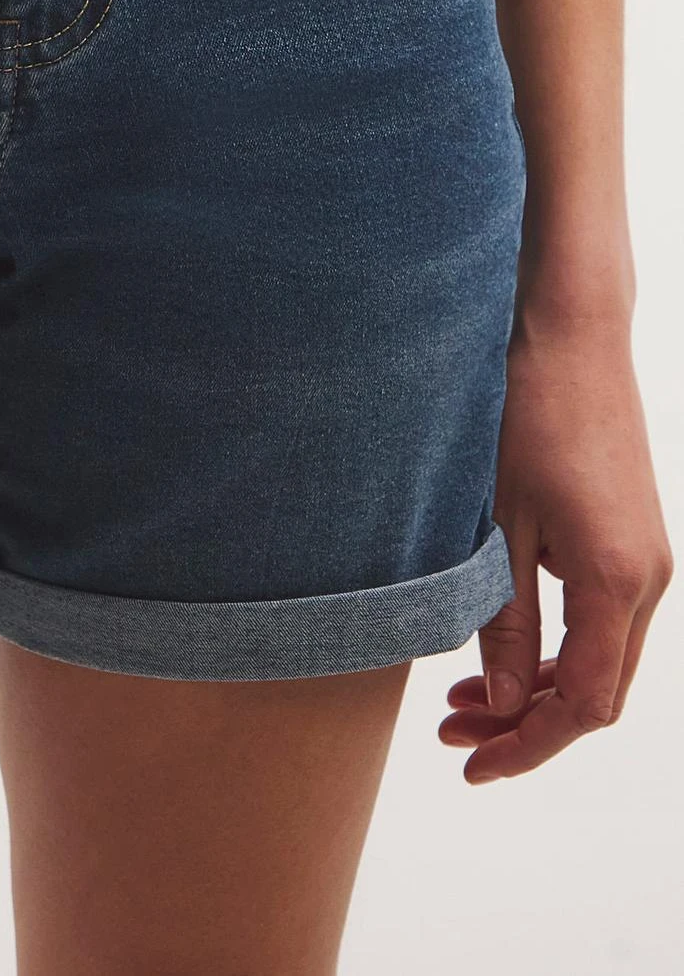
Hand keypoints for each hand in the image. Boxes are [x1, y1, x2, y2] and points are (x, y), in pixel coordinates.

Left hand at [440, 302, 671, 781]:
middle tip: (452, 732)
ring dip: (538, 689)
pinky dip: (555, 648)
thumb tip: (506, 707)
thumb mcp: (498, 525)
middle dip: (527, 725)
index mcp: (616, 582)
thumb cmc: (524, 415)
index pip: (584, 706)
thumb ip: (506, 621)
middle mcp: (647, 578)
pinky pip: (602, 620)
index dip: (528, 746)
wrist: (568, 334)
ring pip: (602, 659)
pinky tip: (502, 645)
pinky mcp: (631, 536)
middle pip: (598, 693)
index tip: (472, 764)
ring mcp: (646, 557)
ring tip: (463, 696)